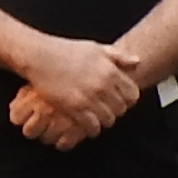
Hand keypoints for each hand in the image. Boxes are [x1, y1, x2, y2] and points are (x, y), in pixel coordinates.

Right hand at [11, 32, 144, 147]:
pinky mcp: (74, 107)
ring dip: (104, 121)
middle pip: (121, 109)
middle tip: (107, 109)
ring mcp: (88, 97)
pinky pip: (91, 126)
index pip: (133, 94)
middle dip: (115, 110)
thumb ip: (118, 56)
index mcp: (110, 70)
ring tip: (97, 118)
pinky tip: (87, 125)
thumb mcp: (95, 48)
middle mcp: (102, 85)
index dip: (128, 100)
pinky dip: (92, 129)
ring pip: (108, 119)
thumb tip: (137, 61)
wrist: (39, 56)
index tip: (120, 100)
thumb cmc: (65, 50)